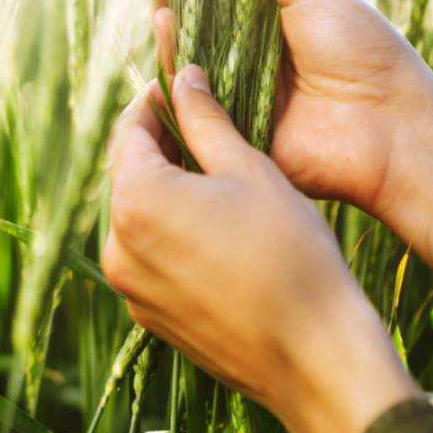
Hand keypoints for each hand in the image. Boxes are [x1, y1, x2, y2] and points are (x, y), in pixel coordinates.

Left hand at [102, 64, 418, 432]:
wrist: (314, 356)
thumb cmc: (291, 254)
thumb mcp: (252, 170)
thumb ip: (207, 119)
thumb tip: (182, 76)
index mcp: (136, 200)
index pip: (130, 130)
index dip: (156, 102)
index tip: (181, 85)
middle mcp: (118, 247)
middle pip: (130, 176)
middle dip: (163, 148)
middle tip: (206, 127)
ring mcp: (132, 290)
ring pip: (141, 220)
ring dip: (169, 194)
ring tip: (219, 180)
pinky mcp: (151, 319)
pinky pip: (153, 261)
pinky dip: (176, 237)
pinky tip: (221, 233)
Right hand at [142, 0, 432, 290]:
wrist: (390, 128)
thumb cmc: (364, 52)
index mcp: (265, 13)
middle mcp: (243, 48)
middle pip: (188, 6)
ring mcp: (231, 88)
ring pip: (183, 47)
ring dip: (166, 8)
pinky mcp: (226, 127)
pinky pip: (190, 95)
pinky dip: (175, 60)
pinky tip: (165, 22)